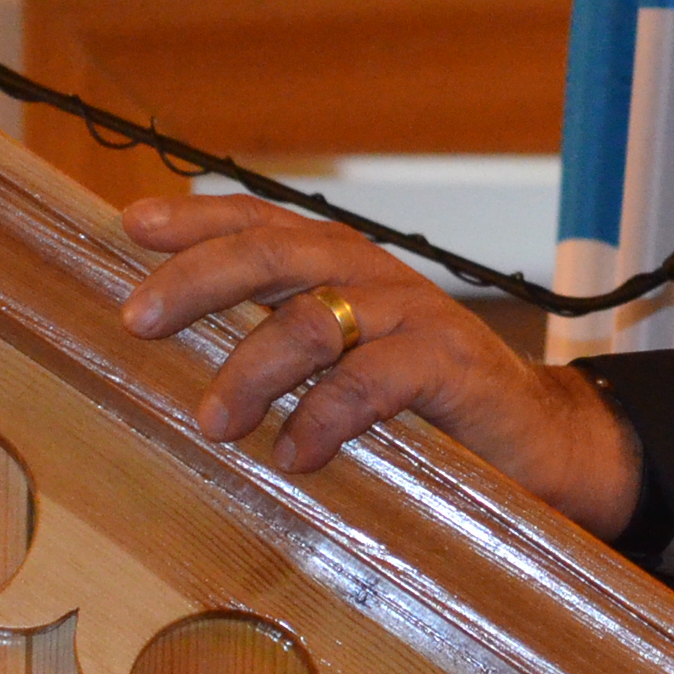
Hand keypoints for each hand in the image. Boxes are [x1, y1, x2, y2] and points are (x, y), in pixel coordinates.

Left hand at [117, 195, 644, 538]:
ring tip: (213, 423)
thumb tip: (189, 381)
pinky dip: (323, 419)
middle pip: (274, 253)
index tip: (131, 224)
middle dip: (198, 279)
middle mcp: (375, 276)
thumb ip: (288, 356)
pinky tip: (296, 455)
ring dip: (250, 371)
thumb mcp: (350, 369)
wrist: (542, 444)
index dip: (197, 218)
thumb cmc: (429, 411)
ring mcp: (416, 316)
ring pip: (312, 319)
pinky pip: (371, 382)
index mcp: (345, 267)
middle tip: (139, 319)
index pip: (262, 223)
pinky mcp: (450, 367)